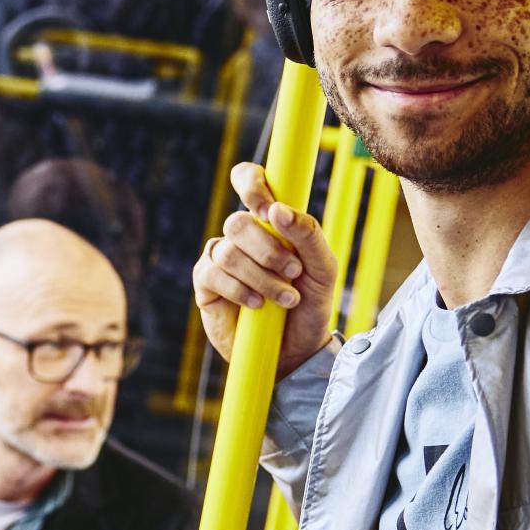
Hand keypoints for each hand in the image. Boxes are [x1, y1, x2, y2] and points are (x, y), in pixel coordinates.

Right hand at [193, 161, 339, 371]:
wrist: (297, 349)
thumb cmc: (311, 304)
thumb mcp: (323, 269)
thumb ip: (309, 234)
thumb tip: (277, 210)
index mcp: (270, 220)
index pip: (249, 180)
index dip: (252, 183)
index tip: (268, 210)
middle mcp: (242, 236)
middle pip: (238, 221)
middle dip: (269, 249)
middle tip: (293, 272)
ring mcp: (221, 259)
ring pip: (228, 251)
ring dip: (261, 276)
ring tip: (284, 298)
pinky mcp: (206, 286)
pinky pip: (213, 275)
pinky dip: (240, 290)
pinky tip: (258, 304)